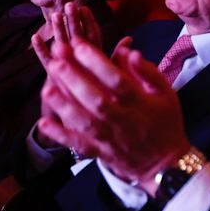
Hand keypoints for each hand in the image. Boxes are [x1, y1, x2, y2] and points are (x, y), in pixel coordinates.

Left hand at [37, 3, 190, 190]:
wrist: (165, 165)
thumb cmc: (165, 122)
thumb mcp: (165, 93)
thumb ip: (147, 71)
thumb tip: (129, 50)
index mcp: (140, 102)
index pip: (116, 80)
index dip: (97, 62)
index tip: (79, 45)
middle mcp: (123, 120)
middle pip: (96, 99)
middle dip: (75, 80)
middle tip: (56, 61)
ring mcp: (110, 138)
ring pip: (86, 122)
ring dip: (65, 106)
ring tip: (46, 89)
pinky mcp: (101, 152)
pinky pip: (80, 145)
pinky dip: (61, 135)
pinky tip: (44, 123)